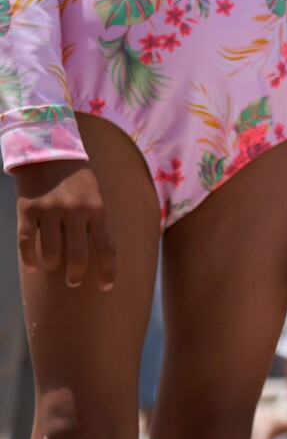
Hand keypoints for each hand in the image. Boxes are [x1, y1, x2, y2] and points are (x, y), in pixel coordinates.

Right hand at [16, 159, 114, 290]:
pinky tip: (32, 268)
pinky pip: (26, 241)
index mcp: (96, 209)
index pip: (106, 248)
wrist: (48, 149)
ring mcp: (49, 210)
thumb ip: (95, 221)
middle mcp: (74, 212)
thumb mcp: (95, 196)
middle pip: (78, 255)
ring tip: (54, 269)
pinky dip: (28, 258)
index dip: (107, 271)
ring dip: (53, 266)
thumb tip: (97, 254)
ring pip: (51, 251)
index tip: (106, 288)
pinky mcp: (27, 209)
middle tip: (73, 282)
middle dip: (76, 274)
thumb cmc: (76, 178)